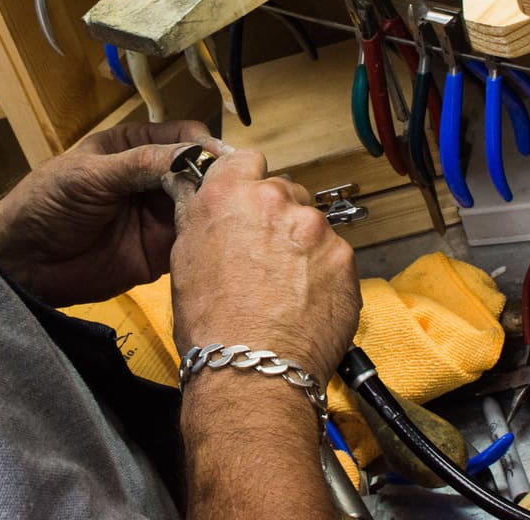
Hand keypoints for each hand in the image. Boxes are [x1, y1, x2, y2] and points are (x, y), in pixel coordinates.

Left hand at [0, 121, 226, 306]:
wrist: (23, 260)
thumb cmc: (48, 202)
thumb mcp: (90, 174)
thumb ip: (140, 163)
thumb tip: (192, 154)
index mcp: (136, 146)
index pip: (183, 136)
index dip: (204, 146)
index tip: (223, 160)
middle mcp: (154, 178)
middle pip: (200, 172)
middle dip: (218, 180)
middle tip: (239, 192)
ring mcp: (159, 215)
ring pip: (202, 208)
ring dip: (217, 212)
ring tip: (235, 219)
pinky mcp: (160, 252)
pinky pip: (192, 243)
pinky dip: (206, 243)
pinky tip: (219, 245)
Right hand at [164, 148, 360, 386]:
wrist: (252, 370)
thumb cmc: (212, 324)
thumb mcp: (184, 259)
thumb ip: (199, 216)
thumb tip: (195, 195)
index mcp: (228, 194)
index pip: (245, 158)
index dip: (246, 180)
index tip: (246, 199)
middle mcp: (275, 200)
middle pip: (282, 191)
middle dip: (274, 217)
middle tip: (261, 256)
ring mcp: (315, 227)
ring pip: (310, 224)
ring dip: (300, 245)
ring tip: (283, 287)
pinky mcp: (344, 257)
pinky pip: (333, 255)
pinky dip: (322, 272)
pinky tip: (303, 300)